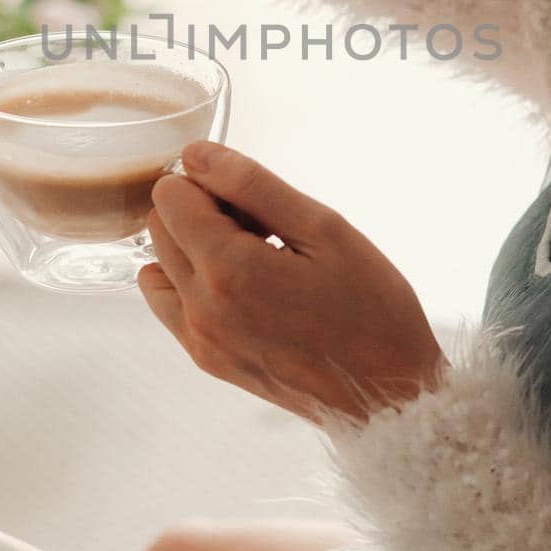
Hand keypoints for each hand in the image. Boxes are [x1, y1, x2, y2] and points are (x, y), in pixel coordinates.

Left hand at [137, 140, 447, 428]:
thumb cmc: (372, 311)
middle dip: (203, 212)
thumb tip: (196, 156)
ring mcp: (200, 339)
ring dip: (195, 248)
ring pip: (161, 264)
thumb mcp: (323, 229)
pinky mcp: (208, 360)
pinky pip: (170, 305)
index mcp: (227, 270)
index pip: (171, 196)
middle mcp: (200, 307)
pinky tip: (243, 287)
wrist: (389, 394)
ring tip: (255, 259)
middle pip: (161, 227)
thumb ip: (252, 185)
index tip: (257, 203)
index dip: (212, 184)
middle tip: (264, 227)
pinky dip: (193, 283)